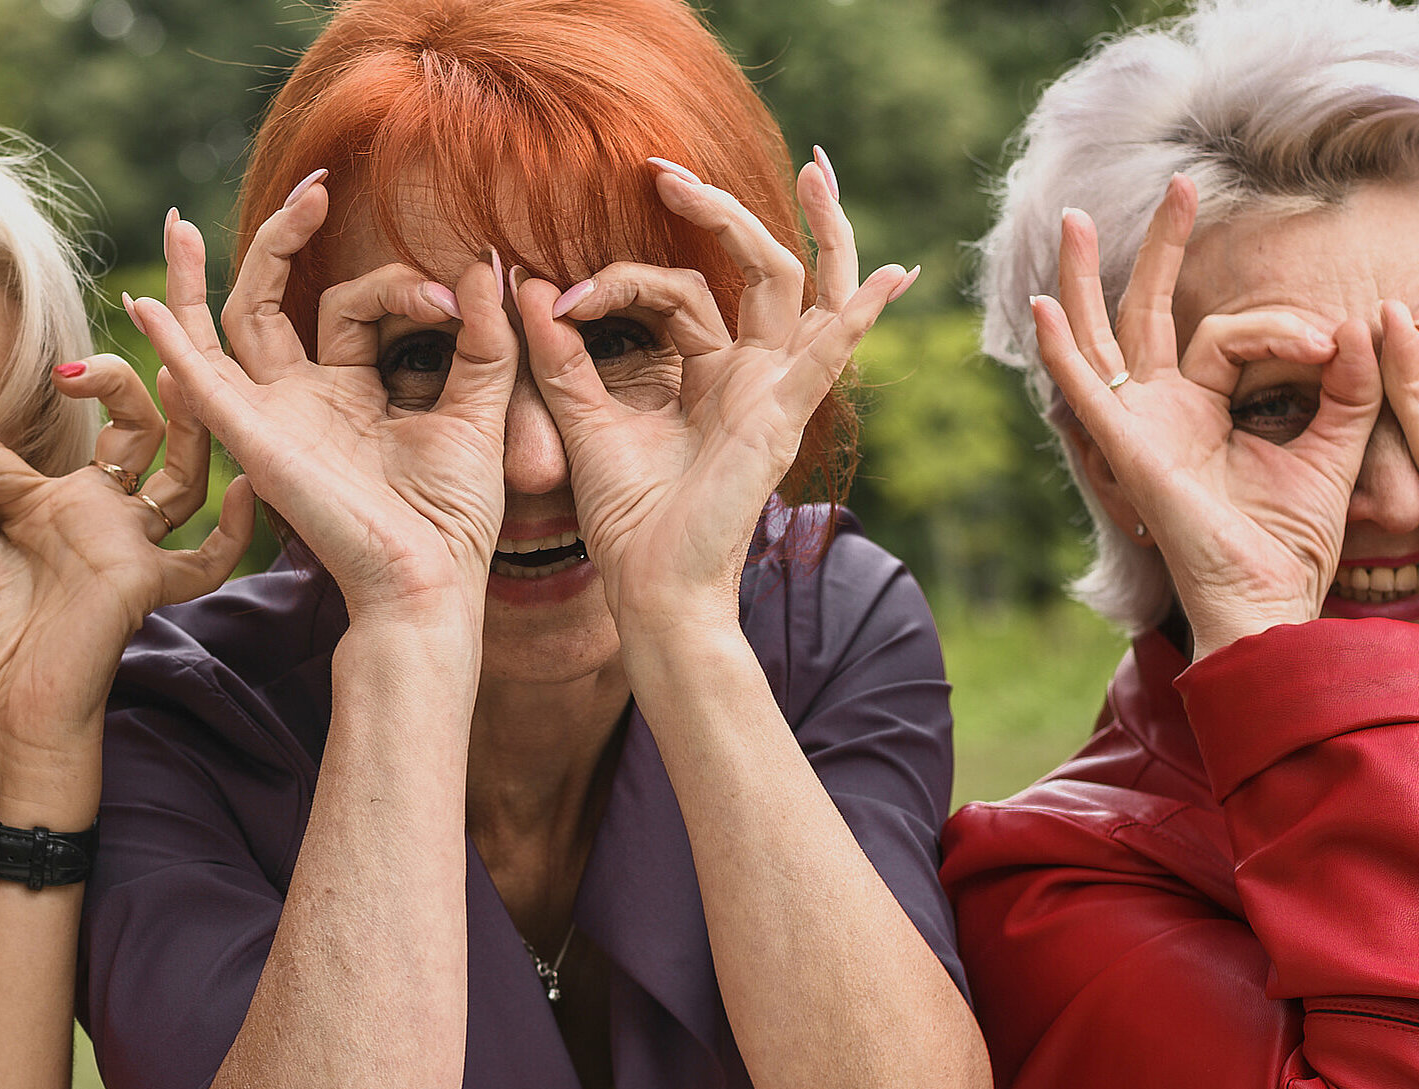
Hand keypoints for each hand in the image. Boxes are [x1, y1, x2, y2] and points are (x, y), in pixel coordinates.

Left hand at [0, 358, 251, 779]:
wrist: (2, 721)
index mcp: (34, 509)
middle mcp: (87, 515)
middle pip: (125, 429)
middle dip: (113, 382)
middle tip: (74, 364)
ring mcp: (122, 543)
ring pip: (177, 472)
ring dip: (188, 427)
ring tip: (183, 374)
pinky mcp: (143, 580)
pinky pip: (204, 563)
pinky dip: (233, 535)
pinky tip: (245, 494)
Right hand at [125, 179, 513, 622]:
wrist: (426, 583)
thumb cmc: (450, 517)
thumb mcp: (480, 411)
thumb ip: (485, 341)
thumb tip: (487, 266)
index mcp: (348, 390)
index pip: (350, 302)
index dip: (402, 285)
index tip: (456, 297)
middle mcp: (300, 399)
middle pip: (268, 301)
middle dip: (282, 238)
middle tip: (316, 187)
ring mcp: (271, 417)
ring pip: (220, 331)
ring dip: (194, 278)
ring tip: (178, 223)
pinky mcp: (254, 441)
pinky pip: (202, 385)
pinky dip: (172, 346)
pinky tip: (144, 307)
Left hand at [511, 154, 913, 629]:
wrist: (649, 588)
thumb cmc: (626, 519)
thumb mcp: (582, 418)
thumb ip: (559, 354)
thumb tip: (527, 285)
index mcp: (709, 372)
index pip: (679, 290)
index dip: (618, 279)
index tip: (558, 297)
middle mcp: (750, 375)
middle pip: (761, 270)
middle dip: (725, 211)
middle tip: (670, 169)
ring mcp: (773, 393)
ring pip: (801, 290)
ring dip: (816, 230)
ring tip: (817, 171)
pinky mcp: (780, 419)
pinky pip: (826, 357)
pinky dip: (859, 317)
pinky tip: (891, 279)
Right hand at [1032, 176, 1383, 658]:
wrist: (1273, 602)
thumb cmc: (1295, 543)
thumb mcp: (1337, 447)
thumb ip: (1352, 388)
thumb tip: (1367, 324)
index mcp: (1203, 412)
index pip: (1230, 335)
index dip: (1284, 327)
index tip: (1335, 346)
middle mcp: (1161, 414)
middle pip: (1146, 312)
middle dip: (1159, 247)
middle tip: (1179, 184)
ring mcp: (1137, 430)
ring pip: (1104, 337)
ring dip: (1086, 276)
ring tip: (1074, 218)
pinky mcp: (1129, 451)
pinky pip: (1086, 393)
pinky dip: (1060, 352)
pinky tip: (1043, 310)